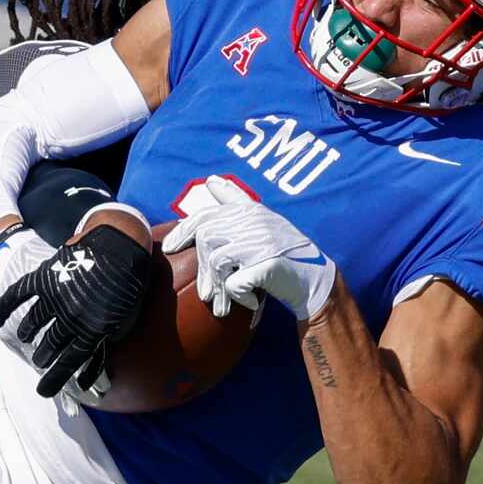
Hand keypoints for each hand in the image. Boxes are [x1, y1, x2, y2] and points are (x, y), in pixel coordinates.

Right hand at [0, 214, 157, 397]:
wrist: (120, 243)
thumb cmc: (128, 283)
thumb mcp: (123, 318)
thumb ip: (106, 339)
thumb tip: (93, 359)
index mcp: (92, 330)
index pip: (69, 362)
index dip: (55, 379)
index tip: (43, 391)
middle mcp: (70, 317)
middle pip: (51, 344)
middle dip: (44, 355)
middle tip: (40, 359)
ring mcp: (55, 297)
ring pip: (34, 323)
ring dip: (30, 333)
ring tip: (27, 338)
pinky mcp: (44, 278)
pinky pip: (18, 296)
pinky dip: (4, 308)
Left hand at [164, 189, 338, 322]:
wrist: (314, 279)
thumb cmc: (281, 254)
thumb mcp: (260, 222)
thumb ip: (234, 202)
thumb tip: (210, 180)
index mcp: (249, 210)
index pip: (206, 214)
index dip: (183, 231)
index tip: (168, 248)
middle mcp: (255, 219)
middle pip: (206, 239)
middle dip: (201, 269)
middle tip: (204, 292)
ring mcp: (262, 239)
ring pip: (217, 260)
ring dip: (216, 286)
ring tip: (221, 303)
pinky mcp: (268, 262)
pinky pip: (234, 282)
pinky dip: (236, 296)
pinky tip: (247, 303)